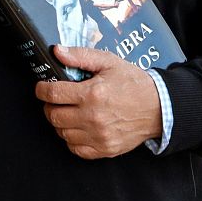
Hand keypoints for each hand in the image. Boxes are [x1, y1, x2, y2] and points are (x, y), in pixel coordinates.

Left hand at [33, 45, 162, 159]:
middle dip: (50, 106)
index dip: (41, 89)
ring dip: (61, 122)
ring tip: (69, 112)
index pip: (52, 94)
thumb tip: (57, 51)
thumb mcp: (108, 62)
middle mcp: (94, 117)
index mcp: (92, 93)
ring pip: (62, 133)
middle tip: (57, 100)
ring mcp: (99, 136)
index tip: (42, 87)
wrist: (160, 107)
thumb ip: (81, 56)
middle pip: (53, 116)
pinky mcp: (105, 149)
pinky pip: (76, 149)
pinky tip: (78, 128)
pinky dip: (72, 139)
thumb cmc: (133, 83)